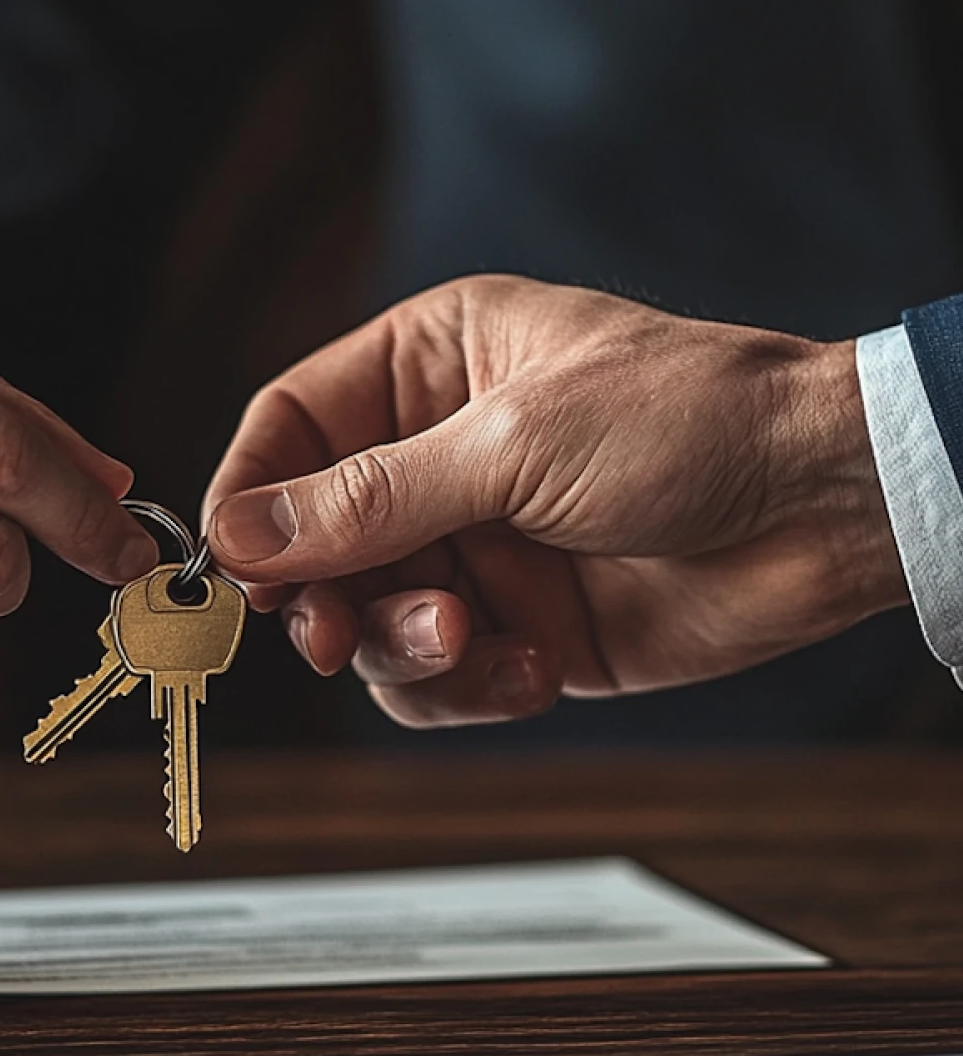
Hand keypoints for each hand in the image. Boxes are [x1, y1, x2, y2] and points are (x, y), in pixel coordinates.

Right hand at [204, 276, 906, 727]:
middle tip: (331, 632)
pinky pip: (438, 679)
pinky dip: (467, 688)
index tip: (233, 569)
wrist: (822, 508)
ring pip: (369, 621)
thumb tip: (243, 536)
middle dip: (323, 595)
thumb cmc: (693, 420)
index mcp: (430, 367)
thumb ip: (371, 498)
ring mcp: (477, 546)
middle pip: (313, 542)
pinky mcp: (516, 625)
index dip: (249, 498)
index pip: (290, 427)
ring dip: (403, 646)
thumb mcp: (514, 444)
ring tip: (469, 635)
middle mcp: (439, 458)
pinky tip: (530, 668)